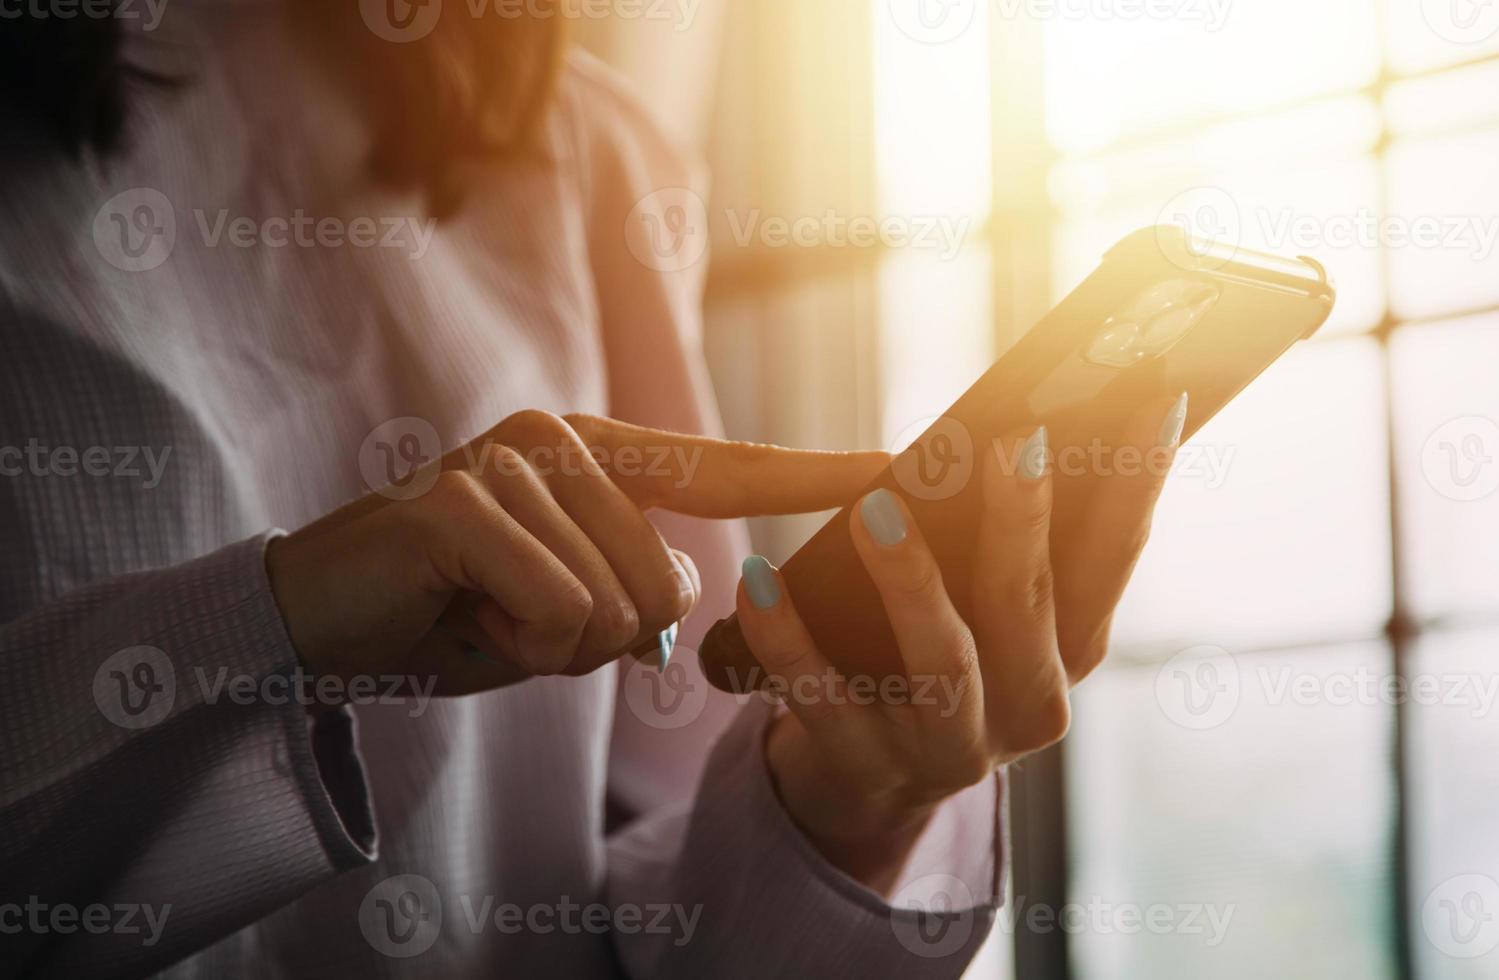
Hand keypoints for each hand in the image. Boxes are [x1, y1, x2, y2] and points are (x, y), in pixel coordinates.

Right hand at [268, 410, 886, 695]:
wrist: (324, 621)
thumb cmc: (456, 614)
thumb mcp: (567, 618)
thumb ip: (638, 597)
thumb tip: (687, 593)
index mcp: (601, 456)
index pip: (728, 467)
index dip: (816, 474)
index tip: (899, 465)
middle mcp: (561, 437)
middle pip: (665, 585)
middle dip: (595, 640)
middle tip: (514, 619)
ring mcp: (507, 457)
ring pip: (612, 607)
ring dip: (546, 646)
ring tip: (480, 611)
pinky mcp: (457, 500)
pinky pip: (554, 612)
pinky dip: (511, 645)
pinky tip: (457, 612)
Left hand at [734, 394, 1186, 890]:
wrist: (866, 778)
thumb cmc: (934, 649)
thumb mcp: (982, 603)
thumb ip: (1004, 536)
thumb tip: (1016, 424)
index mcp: (1071, 652)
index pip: (1112, 559)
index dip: (1137, 483)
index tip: (1154, 398)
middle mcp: (1030, 705)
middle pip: (1030, 607)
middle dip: (1025, 524)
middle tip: (1016, 441)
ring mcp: (955, 748)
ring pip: (943, 664)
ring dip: (912, 583)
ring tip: (876, 513)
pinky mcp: (870, 768)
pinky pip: (824, 698)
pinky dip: (788, 638)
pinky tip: (757, 579)